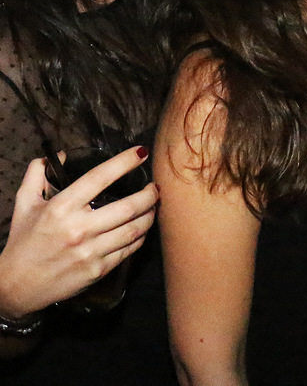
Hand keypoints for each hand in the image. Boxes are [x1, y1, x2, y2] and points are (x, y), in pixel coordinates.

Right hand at [0, 146, 156, 318]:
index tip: (140, 152)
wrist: (17, 287)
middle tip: (156, 185)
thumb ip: (37, 174)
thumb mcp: (24, 203)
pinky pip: (128, 250)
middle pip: (127, 207)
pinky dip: (140, 236)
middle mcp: (79, 229)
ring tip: (155, 204)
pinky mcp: (98, 270)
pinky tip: (142, 228)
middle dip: (149, 194)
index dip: (124, 162)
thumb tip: (60, 154)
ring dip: (150, 215)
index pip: (99, 178)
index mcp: (61, 207)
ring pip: (133, 230)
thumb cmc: (23, 241)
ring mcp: (91, 252)